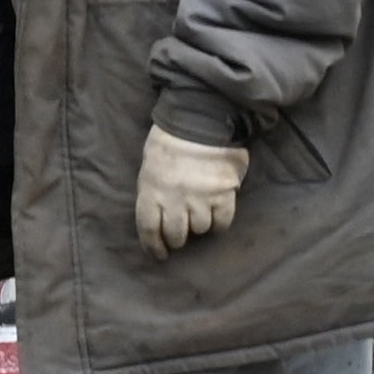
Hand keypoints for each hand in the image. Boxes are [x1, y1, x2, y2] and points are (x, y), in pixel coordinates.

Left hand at [135, 125, 245, 253]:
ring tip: (199, 216)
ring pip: (200, 229)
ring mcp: (200, 198)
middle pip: (176, 234)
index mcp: (152, 191)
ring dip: (199, 226)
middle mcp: (175, 200)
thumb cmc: (169, 141)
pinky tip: (216, 215)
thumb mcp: (149, 167)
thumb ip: (152, 192)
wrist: (201, 119)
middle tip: (180, 234)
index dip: (153, 247)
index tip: (159, 254)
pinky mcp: (224, 194)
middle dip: (177, 238)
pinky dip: (218, 223)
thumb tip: (157, 216)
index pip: (149, 230)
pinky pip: (222, 222)